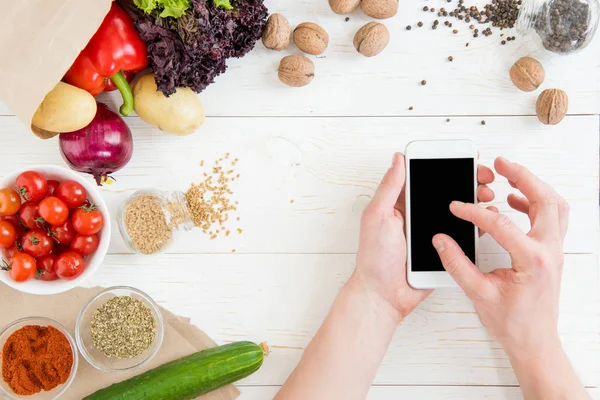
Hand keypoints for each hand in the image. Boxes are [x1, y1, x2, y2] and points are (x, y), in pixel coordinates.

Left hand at [352, 152, 495, 321]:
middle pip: (447, 190)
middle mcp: (417, 214)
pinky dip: (477, 225)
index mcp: (400, 203)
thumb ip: (390, 188)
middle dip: (467, 179)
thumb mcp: (377, 216)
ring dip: (475, 200)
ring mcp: (432, 231)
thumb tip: (399, 159)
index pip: (424, 175)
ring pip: (458, 210)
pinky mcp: (444, 248)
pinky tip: (486, 218)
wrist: (384, 295)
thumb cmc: (374, 258)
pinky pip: (463, 233)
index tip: (463, 157)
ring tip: (486, 195)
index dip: (444, 164)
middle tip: (483, 177)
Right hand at [432, 157, 568, 357]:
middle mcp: (549, 251)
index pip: (501, 223)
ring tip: (510, 175)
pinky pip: (552, 218)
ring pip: (555, 205)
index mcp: (532, 260)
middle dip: (522, 176)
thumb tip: (441, 240)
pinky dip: (536, 202)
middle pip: (545, 199)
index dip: (474, 212)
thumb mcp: (478, 293)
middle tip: (501, 163)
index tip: (457, 206)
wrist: (534, 341)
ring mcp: (554, 251)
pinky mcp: (551, 253)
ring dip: (534, 186)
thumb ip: (457, 263)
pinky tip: (515, 201)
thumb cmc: (512, 323)